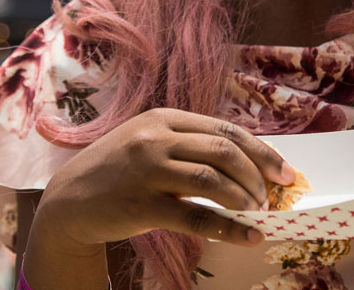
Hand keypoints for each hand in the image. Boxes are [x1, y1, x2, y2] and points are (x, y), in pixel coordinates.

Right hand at [34, 108, 296, 251]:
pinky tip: (250, 236)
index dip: (259, 149)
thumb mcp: (148, 140)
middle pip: (223, 150)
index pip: (224, 128)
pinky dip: (230, 228)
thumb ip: (186, 142)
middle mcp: (156, 137)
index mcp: (163, 117)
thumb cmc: (117, 168)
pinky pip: (197, 218)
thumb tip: (243, 160)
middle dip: (257, 174)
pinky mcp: (142, 205)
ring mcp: (148, 170)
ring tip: (259, 212)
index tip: (283, 170)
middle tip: (272, 195)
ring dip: (245, 198)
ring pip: (213, 180)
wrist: (70, 198)